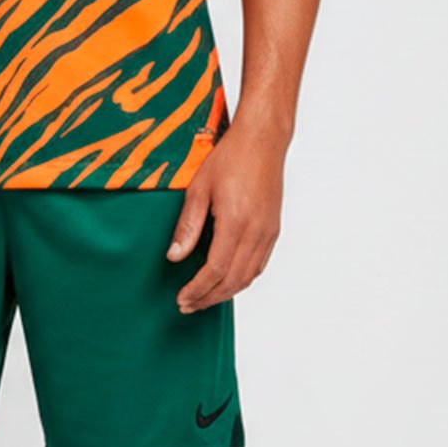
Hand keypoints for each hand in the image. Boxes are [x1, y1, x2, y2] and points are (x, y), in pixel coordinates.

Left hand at [168, 124, 285, 312]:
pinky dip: (241, 279)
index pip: (215, 270)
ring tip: (204, 298)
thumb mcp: (199, 188)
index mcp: (235, 223)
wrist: (263, 141)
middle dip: (208, 298)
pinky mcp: (272, 229)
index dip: (197, 289)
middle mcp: (256, 232)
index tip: (181, 298)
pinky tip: (226, 281)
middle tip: (187, 306)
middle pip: (232, 280)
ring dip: (225, 293)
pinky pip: (258, 265)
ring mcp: (268, 232)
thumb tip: (175, 257)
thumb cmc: (230, 158)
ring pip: (248, 276)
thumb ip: (188, 226)